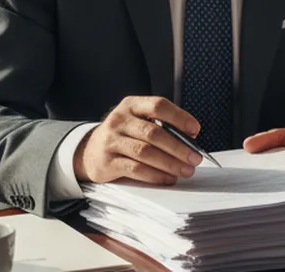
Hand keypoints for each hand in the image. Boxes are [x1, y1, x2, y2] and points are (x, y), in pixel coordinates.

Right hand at [73, 96, 203, 185]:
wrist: (89, 151)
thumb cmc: (124, 135)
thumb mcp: (139, 122)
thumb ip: (162, 125)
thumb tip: (191, 137)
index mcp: (132, 105)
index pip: (158, 106)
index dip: (179, 117)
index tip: (195, 130)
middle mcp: (119, 120)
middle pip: (154, 133)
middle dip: (179, 147)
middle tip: (195, 158)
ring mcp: (111, 141)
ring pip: (146, 152)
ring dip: (170, 163)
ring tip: (186, 170)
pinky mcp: (107, 162)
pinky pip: (135, 169)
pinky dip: (155, 175)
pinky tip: (168, 178)